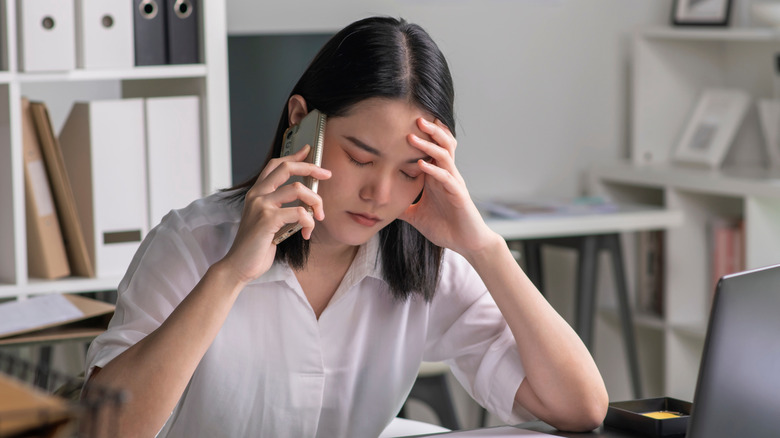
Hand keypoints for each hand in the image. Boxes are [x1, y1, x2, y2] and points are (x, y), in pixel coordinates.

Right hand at [219, 145, 330, 283]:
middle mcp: (257, 194)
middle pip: (287, 168)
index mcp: (257, 193)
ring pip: (298, 189)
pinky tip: (306, 233)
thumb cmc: (256, 246)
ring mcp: (261, 205)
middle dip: (311, 167)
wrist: (239, 266)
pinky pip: (299, 212)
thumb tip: (304, 202)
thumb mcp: (268, 221)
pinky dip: (309, 222)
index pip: (275, 165)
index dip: (294, 156)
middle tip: (327, 174)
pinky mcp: (267, 219)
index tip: (309, 150)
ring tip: (318, 217)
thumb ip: (281, 208)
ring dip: (315, 202)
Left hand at [399, 118, 498, 255]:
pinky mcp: (459, 195)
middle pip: (442, 145)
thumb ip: (402, 207)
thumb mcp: (416, 215)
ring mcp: (454, 183)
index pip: (431, 149)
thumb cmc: (445, 228)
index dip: (422, 135)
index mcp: (437, 177)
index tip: (405, 122)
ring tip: (414, 136)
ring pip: (445, 156)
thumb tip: (382, 206)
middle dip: (430, 131)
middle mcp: (447, 175)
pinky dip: (434, 170)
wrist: (465, 243)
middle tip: (415, 117)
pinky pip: (446, 178)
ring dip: (429, 145)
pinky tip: (422, 164)